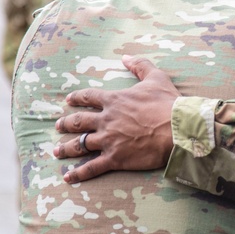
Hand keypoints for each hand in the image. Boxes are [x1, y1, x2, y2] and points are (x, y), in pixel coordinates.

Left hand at [54, 55, 177, 182]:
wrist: (177, 129)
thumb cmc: (168, 103)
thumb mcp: (156, 77)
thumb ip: (140, 65)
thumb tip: (126, 56)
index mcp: (114, 100)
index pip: (89, 97)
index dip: (77, 98)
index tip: (68, 100)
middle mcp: (106, 120)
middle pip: (79, 121)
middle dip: (66, 124)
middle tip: (57, 126)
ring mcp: (109, 140)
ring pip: (80, 144)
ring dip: (67, 148)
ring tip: (57, 151)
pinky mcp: (115, 158)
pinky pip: (92, 167)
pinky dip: (79, 173)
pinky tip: (68, 177)